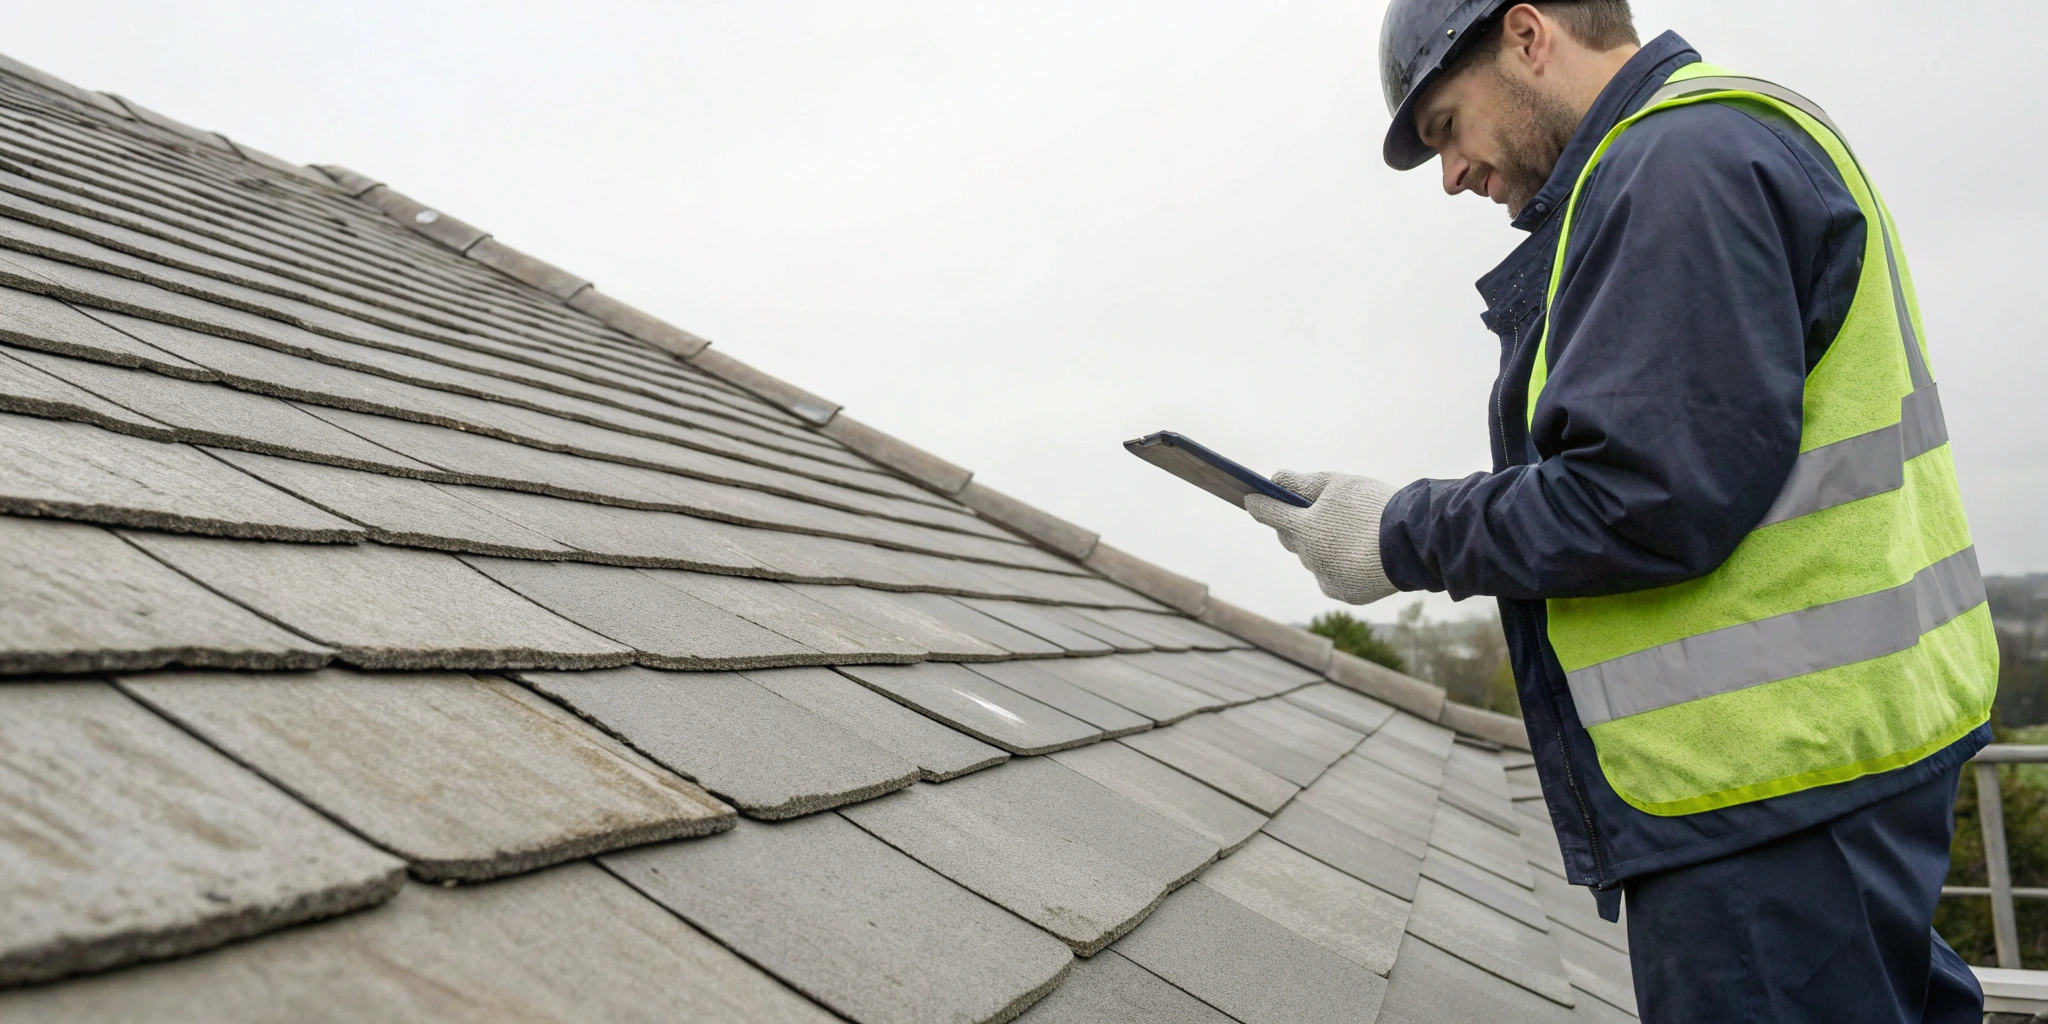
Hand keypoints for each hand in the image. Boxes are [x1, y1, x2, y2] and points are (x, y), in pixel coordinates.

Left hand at [1243, 470, 1397, 604]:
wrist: (1417, 542)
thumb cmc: (1376, 506)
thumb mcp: (1339, 483)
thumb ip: (1302, 482)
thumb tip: (1274, 479)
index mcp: (1304, 528)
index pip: (1270, 513)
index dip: (1259, 504)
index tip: (1250, 499)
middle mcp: (1310, 558)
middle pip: (1290, 539)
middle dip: (1294, 526)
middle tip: (1305, 515)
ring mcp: (1327, 578)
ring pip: (1314, 559)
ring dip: (1320, 547)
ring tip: (1341, 534)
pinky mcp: (1346, 593)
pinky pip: (1333, 577)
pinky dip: (1338, 566)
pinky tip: (1356, 555)